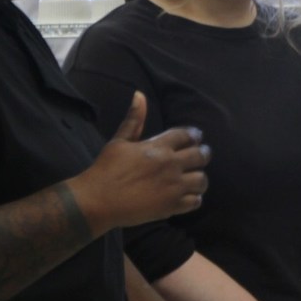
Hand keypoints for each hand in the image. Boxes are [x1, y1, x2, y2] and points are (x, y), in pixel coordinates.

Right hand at [72, 92, 210, 231]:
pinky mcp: (172, 206)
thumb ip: (134, 120)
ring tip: (194, 178)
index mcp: (159, 147)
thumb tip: (139, 94)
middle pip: (201, 156)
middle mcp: (170, 164)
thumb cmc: (106, 169)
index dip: (194, 136)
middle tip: (201, 157)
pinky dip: (194, 198)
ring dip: (200, 178)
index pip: (188, 135)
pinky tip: (188, 196)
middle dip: (203, 154)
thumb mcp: (119, 141)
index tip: (196, 138)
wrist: (97, 200)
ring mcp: (173, 186)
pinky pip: (196, 201)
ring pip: (202, 180)